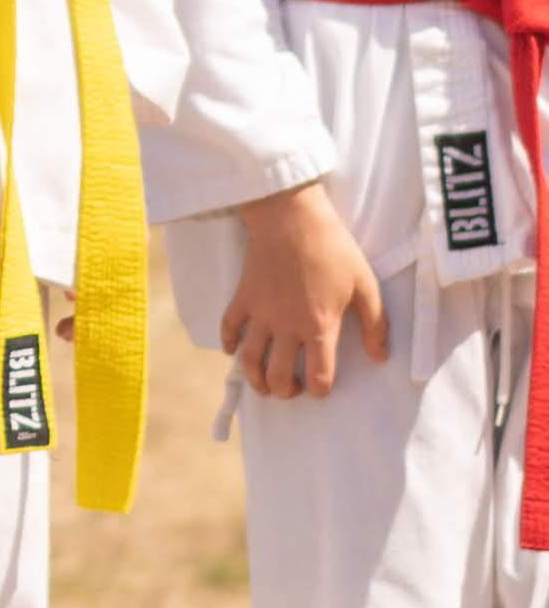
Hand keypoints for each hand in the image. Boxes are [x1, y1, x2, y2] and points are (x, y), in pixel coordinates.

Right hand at [219, 181, 389, 400]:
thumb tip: (380, 357)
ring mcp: (260, 313)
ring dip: (254, 379)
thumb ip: (376, 324)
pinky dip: (227, 343)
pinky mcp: (242, 296)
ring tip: (263, 383)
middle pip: (278, 376)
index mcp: (319, 327)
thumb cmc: (332, 249)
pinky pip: (228, 327)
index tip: (321, 386)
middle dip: (284, 391)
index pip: (318, 377)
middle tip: (290, 387)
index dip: (320, 389)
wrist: (292, 216)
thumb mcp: (365, 284)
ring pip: (249, 360)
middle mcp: (286, 327)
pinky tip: (232, 349)